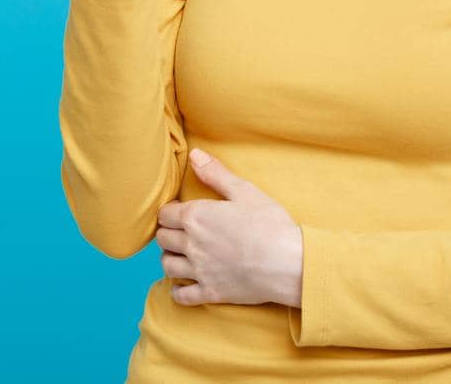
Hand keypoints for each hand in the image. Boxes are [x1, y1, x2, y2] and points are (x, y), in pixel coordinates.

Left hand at [155, 148, 304, 308]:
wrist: (288, 263)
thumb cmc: (269, 224)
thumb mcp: (244, 191)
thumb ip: (216, 173)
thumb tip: (195, 154)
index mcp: (196, 217)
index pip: (165, 214)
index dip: (170, 211)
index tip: (180, 211)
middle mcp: (191, 244)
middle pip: (163, 239)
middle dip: (168, 233)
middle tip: (181, 231)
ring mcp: (199, 271)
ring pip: (167, 266)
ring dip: (170, 259)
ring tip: (181, 255)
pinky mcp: (210, 292)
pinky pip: (182, 296)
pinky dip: (178, 291)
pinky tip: (185, 285)